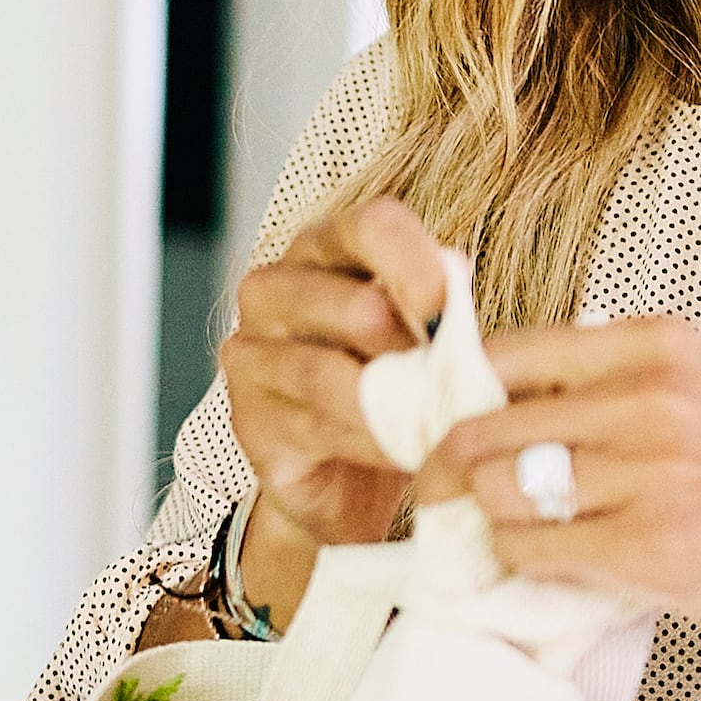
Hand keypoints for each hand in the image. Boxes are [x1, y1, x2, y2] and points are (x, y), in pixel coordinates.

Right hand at [219, 194, 459, 619]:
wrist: (349, 474)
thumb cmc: (391, 385)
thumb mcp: (421, 335)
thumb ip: (433, 302)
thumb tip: (453, 274)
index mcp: (323, 249)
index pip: (370, 226)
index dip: (416, 265)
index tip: (447, 312)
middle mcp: (272, 290)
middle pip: (349, 303)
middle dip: (408, 350)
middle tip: (448, 384)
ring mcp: (249, 355)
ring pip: (325, 374)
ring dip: (392, 405)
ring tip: (435, 424)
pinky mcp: (247, 419)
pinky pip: (314, 427)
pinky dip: (370, 442)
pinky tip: (405, 450)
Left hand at [419, 316, 700, 652]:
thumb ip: (615, 386)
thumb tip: (508, 406)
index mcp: (655, 345)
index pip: (504, 355)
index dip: (460, 399)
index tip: (451, 432)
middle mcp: (646, 396)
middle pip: (484, 426)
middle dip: (446, 469)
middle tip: (444, 498)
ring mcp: (646, 471)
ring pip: (495, 489)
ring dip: (486, 522)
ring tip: (506, 538)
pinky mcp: (647, 546)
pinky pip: (532, 550)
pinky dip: (522, 565)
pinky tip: (549, 569)